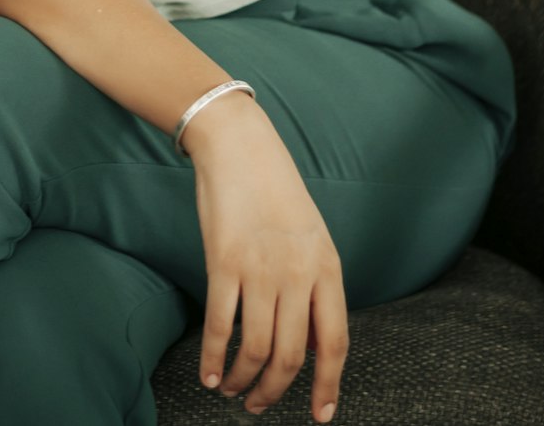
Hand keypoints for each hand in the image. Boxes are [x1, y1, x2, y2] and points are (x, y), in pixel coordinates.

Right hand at [187, 97, 346, 420]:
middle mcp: (298, 273)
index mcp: (327, 266)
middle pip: (291, 355)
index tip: (322, 416)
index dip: (329, 385)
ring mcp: (260, 268)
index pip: (335, 341)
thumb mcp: (313, 235)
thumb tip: (312, 344)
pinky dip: (212, 357)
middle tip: (259, 403)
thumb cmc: (274, 189)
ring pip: (255, 348)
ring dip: (243, 379)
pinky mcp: (223, 262)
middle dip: (275, 390)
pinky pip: (219, 325)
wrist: (240, 144)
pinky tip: (208, 373)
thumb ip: (316, 286)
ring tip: (232, 390)